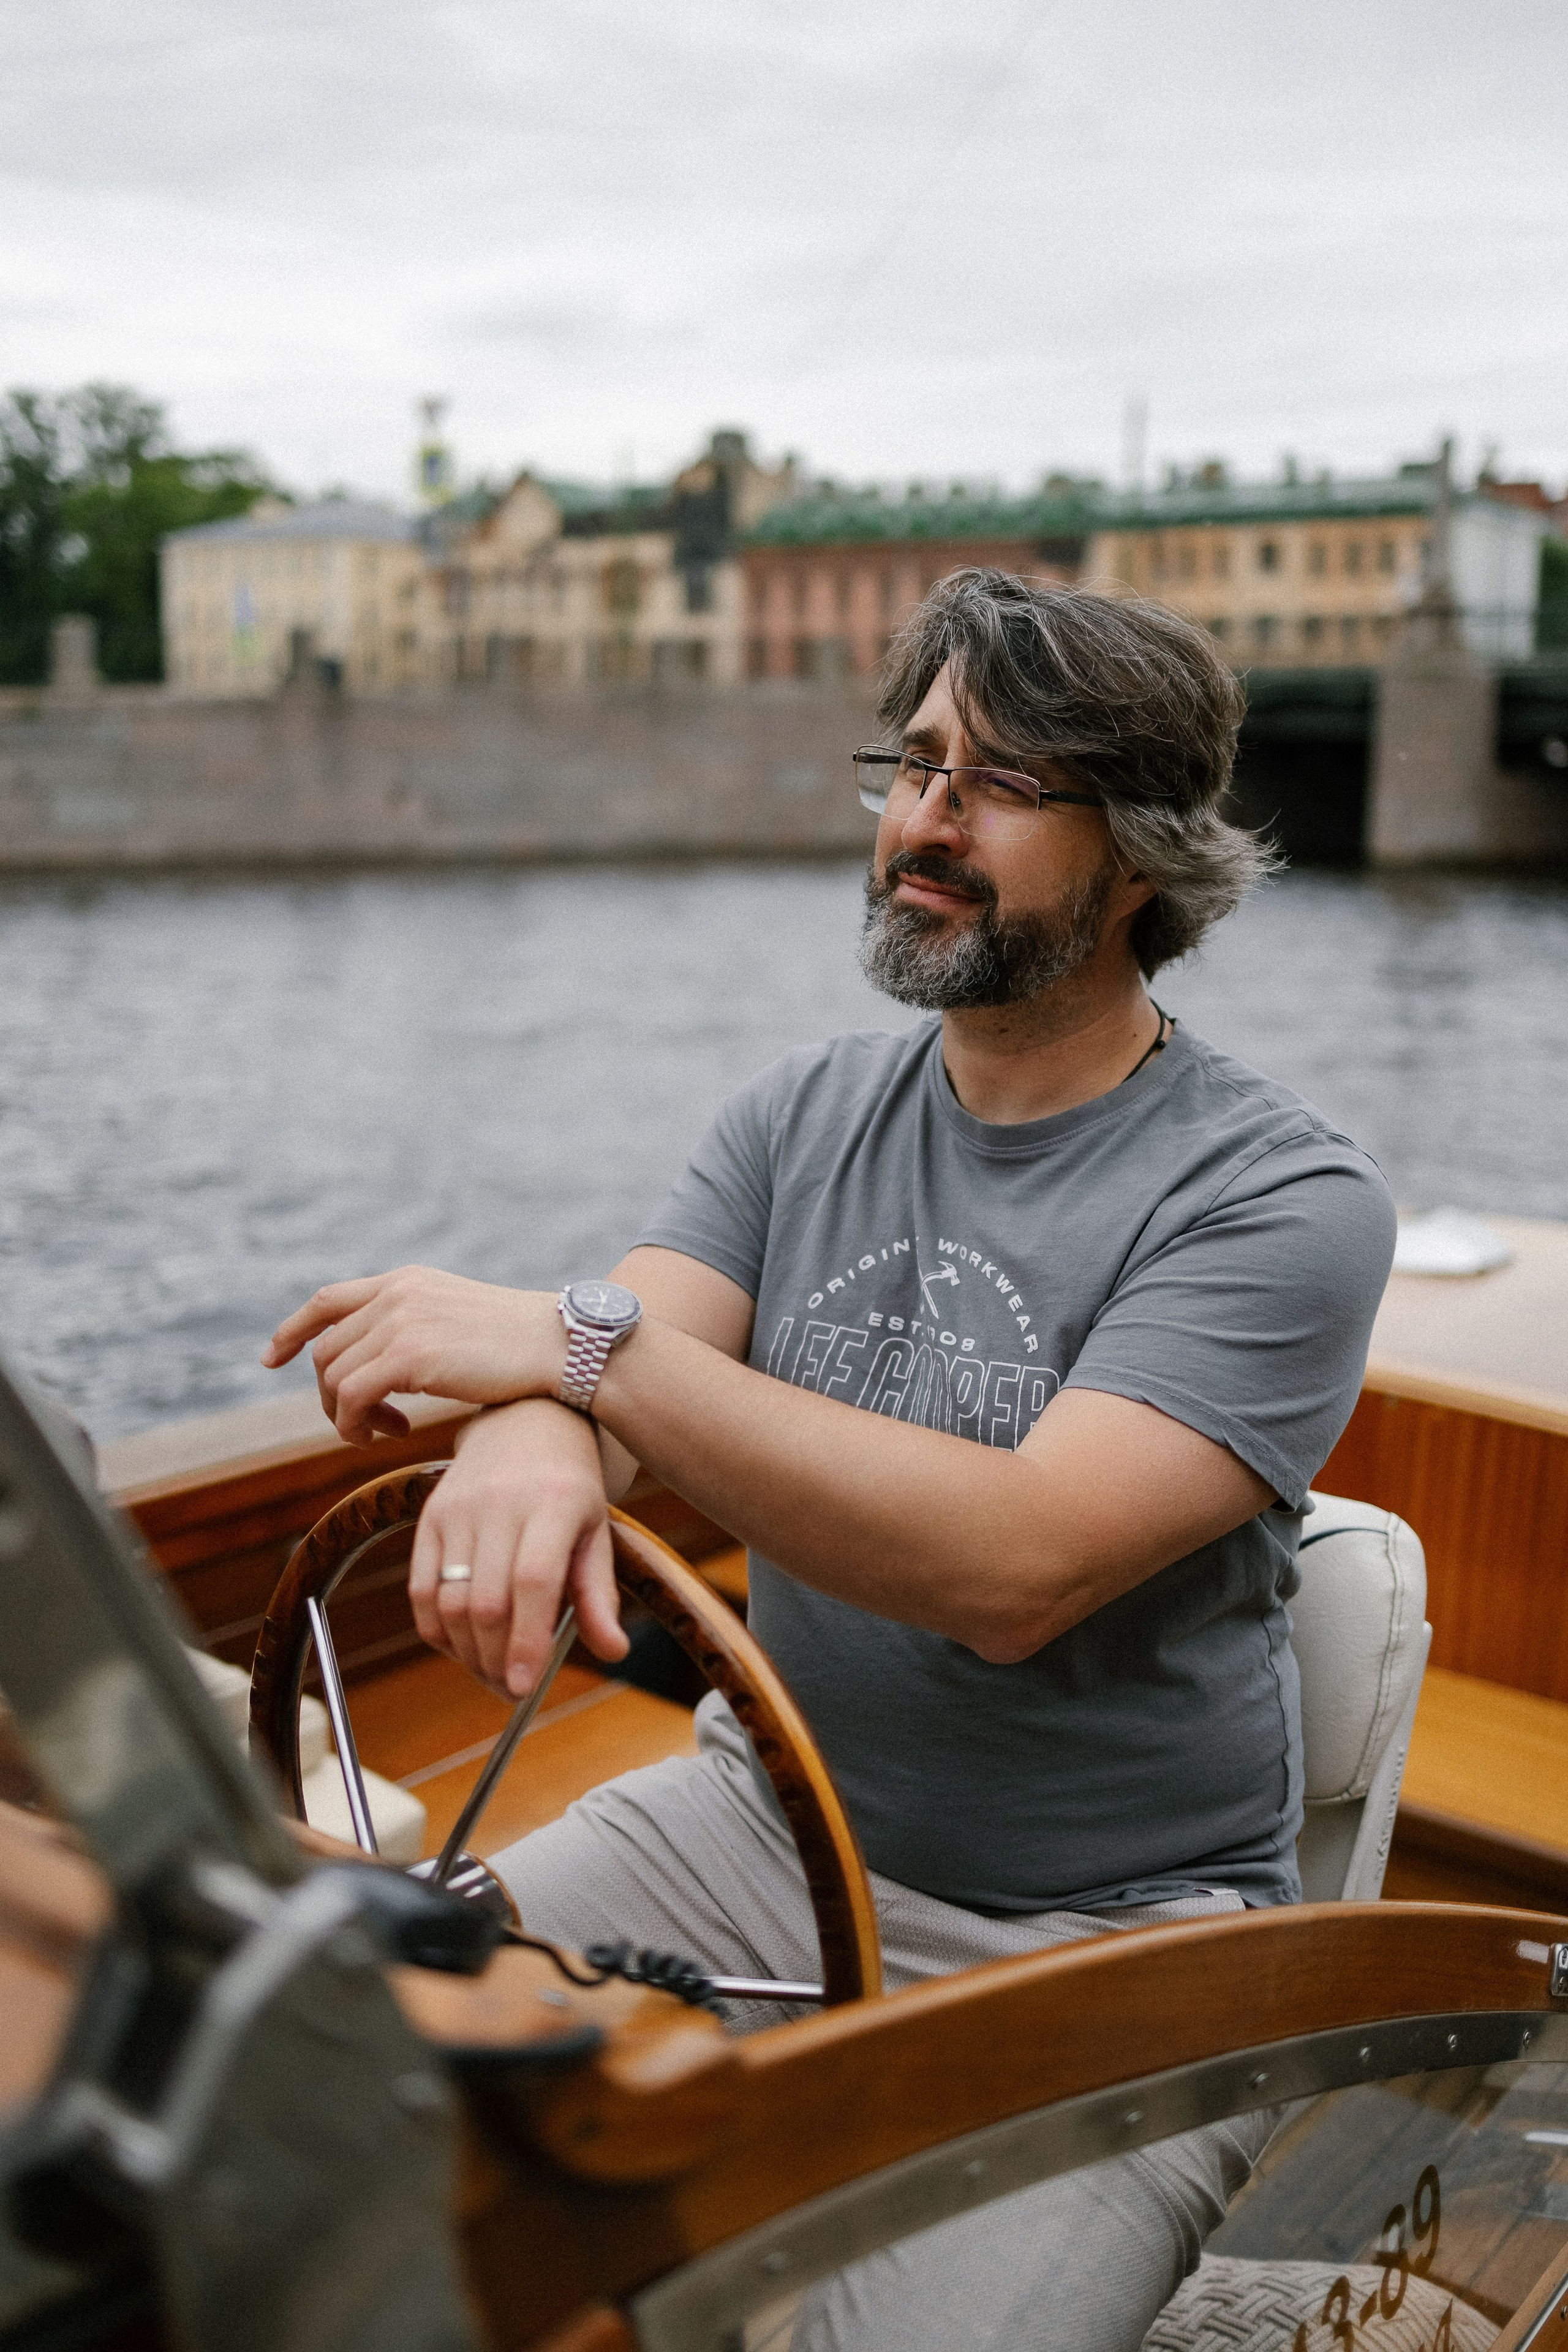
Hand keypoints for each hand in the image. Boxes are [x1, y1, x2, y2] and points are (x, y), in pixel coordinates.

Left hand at [262, 1265, 565, 1445]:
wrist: (564, 1347)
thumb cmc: (523, 1346)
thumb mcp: (458, 1320)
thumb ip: (417, 1328)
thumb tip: (385, 1366)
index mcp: (407, 1280)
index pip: (327, 1299)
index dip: (292, 1330)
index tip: (271, 1359)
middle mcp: (397, 1293)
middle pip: (326, 1348)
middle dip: (331, 1394)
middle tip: (368, 1425)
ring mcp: (401, 1320)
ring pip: (334, 1376)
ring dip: (346, 1414)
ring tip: (382, 1432)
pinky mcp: (409, 1353)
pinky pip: (351, 1396)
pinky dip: (357, 1423)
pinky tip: (390, 1434)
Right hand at [408, 1399, 628, 1696]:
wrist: (524, 1419)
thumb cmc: (569, 1485)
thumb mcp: (597, 1531)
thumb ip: (599, 1595)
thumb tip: (613, 1652)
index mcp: (555, 1501)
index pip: (534, 1581)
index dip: (526, 1640)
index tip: (525, 1687)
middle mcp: (500, 1502)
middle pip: (485, 1601)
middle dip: (496, 1660)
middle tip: (513, 1689)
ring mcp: (458, 1508)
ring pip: (448, 1602)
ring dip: (467, 1653)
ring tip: (492, 1673)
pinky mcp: (428, 1516)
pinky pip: (420, 1590)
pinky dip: (437, 1631)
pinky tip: (462, 1647)